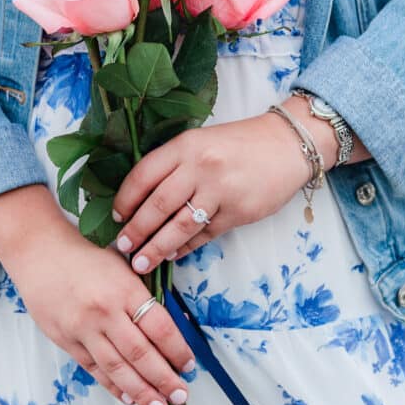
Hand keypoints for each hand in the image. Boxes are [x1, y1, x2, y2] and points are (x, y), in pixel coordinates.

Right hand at [0, 186, 196, 404]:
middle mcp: (104, 311)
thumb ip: (141, 296)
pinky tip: (128, 397)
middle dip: (164, 379)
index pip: (159, 327)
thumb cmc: (85, 256)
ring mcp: (82, 328)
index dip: (178, 351)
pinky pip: (93, 368)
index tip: (189, 365)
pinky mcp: (65, 339)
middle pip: (141, 353)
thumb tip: (170, 332)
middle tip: (181, 395)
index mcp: (124, 289)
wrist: (38, 251)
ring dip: (141, 391)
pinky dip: (112, 385)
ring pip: (117, 367)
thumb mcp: (121, 266)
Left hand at [111, 107, 322, 272]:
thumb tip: (141, 199)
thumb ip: (174, 164)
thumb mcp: (201, 141)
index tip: (116, 217)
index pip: (144, 175)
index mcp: (186, 145)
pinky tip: (172, 255)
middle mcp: (200, 167)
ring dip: (156, 247)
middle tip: (121, 247)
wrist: (288, 144)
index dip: (125, 199)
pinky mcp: (238, 212)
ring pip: (179, 226)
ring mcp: (220, 191)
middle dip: (136, 230)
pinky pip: (204, 235)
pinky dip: (185, 248)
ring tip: (140, 262)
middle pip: (158, 204)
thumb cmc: (238, 144)